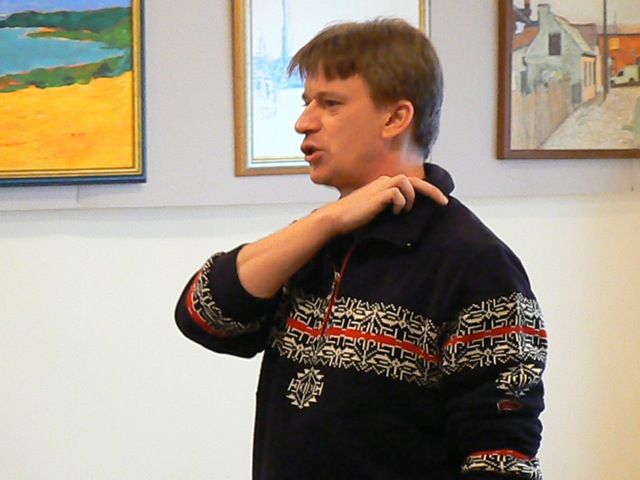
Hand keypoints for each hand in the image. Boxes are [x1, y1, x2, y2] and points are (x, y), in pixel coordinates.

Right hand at [319, 174, 447, 235]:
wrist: (337, 218)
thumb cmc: (354, 217)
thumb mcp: (376, 210)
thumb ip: (389, 207)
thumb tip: (407, 213)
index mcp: (384, 184)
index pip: (410, 182)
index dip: (427, 189)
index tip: (440, 201)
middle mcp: (383, 181)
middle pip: (414, 179)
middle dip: (431, 190)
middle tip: (444, 202)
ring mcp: (380, 186)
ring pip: (406, 182)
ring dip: (410, 197)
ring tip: (404, 211)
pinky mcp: (377, 194)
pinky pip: (397, 193)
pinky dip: (400, 203)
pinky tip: (393, 213)